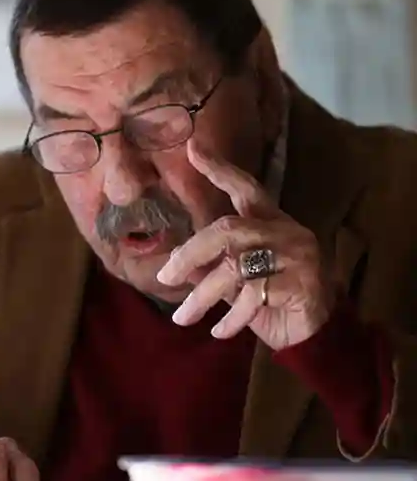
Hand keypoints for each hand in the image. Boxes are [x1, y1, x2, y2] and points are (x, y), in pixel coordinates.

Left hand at [157, 141, 335, 349]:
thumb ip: (214, 266)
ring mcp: (296, 255)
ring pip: (235, 267)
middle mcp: (284, 231)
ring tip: (182, 320)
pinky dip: (231, 318)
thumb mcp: (238, 281)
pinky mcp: (302, 283)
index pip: (244, 187)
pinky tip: (219, 332)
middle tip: (165, 278)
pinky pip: (254, 296)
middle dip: (190, 254)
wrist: (316, 334)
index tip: (192, 146)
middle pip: (228, 230)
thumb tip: (177, 265)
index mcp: (270, 221)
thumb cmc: (272, 301)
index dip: (219, 169)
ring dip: (203, 297)